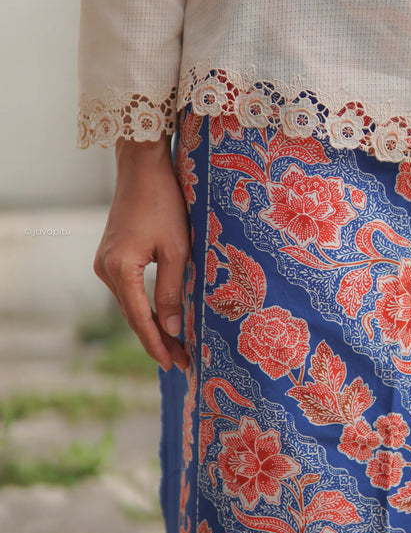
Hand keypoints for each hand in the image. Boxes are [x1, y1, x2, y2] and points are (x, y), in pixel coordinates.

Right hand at [94, 137, 190, 370]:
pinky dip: (144, 306)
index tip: (176, 364)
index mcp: (119, 269)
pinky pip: (128, 290)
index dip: (158, 344)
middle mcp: (105, 269)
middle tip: (182, 362)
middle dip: (157, 339)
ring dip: (151, 324)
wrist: (143, 168)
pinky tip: (160, 317)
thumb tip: (173, 329)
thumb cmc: (164, 203)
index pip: (141, 318)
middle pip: (133, 315)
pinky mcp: (111, 255)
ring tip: (175, 346)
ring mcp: (105, 262)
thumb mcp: (176, 249)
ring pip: (129, 304)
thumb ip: (172, 290)